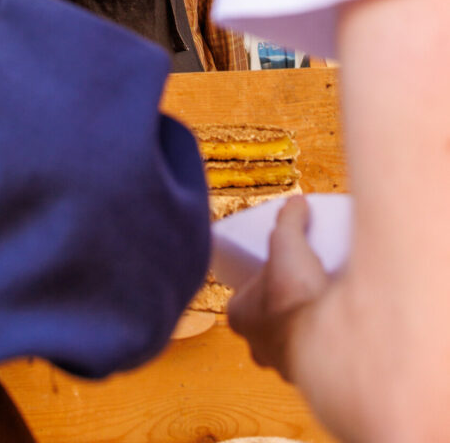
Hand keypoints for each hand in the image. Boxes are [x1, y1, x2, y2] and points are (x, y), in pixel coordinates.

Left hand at [227, 195, 328, 379]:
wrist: (326, 341)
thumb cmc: (293, 294)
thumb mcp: (287, 243)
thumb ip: (289, 220)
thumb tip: (296, 202)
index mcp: (240, 317)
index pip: (243, 298)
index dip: (258, 282)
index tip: (278, 269)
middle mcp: (258, 347)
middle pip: (266, 323)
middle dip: (282, 307)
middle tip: (303, 285)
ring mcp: (285, 366)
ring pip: (290, 344)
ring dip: (304, 327)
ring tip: (324, 303)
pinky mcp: (314, 376)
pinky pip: (317, 357)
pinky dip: (326, 343)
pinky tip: (338, 327)